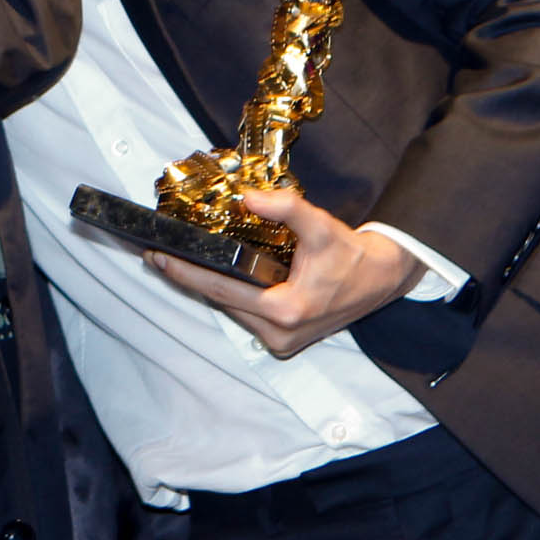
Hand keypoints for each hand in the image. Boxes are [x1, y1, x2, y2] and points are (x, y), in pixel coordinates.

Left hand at [147, 187, 424, 357]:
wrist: (381, 279)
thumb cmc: (351, 255)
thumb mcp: (319, 225)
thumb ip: (285, 207)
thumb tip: (247, 198)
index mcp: (285, 310)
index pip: (221, 290)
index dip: (186, 273)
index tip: (158, 259)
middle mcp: (279, 334)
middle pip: (221, 303)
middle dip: (189, 278)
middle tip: (158, 256)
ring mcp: (282, 341)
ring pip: (232, 310)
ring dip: (208, 287)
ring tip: (179, 262)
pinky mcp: (285, 340)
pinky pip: (246, 315)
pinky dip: (230, 295)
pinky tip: (213, 275)